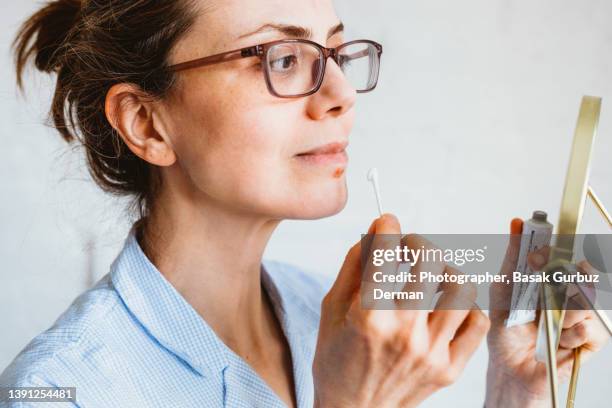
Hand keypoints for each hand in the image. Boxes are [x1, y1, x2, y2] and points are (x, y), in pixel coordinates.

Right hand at [312, 214, 489, 407]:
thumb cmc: (337, 364)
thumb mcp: (331, 310)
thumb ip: (353, 267)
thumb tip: (374, 233)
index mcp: (368, 318)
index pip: (384, 252)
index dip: (386, 226)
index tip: (387, 223)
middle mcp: (404, 334)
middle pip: (429, 262)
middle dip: (416, 242)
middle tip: (406, 246)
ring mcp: (431, 353)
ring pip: (460, 288)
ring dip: (444, 269)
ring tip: (430, 273)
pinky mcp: (449, 369)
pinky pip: (477, 323)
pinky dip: (466, 304)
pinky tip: (447, 302)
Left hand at [485, 219, 609, 407]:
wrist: (511, 369)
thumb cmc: (504, 330)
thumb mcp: (503, 290)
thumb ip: (514, 258)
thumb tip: (517, 222)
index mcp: (549, 279)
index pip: (566, 253)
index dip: (559, 249)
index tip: (543, 252)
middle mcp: (568, 293)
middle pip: (584, 272)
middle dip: (563, 281)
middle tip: (546, 291)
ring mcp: (581, 315)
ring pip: (587, 300)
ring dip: (563, 313)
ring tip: (546, 324)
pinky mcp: (591, 339)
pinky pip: (592, 328)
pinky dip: (571, 335)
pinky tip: (558, 342)